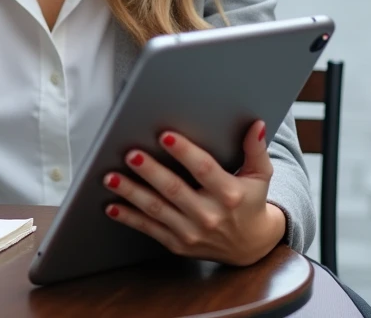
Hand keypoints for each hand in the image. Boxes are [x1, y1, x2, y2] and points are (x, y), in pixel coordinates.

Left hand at [103, 122, 285, 265]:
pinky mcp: (177, 244)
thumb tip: (255, 124)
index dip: (184, 153)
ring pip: (156, 209)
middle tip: (130, 155)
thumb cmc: (250, 202)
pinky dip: (129, 218)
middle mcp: (209, 215)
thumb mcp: (260, 176)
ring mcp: (191, 232)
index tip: (165, 136)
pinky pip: (149, 229)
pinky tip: (112, 206)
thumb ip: (256, 149)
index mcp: (229, 194)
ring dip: (131, 193)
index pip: (204, 170)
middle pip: (174, 190)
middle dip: (150, 172)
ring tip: (111, 177)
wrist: (250, 247)